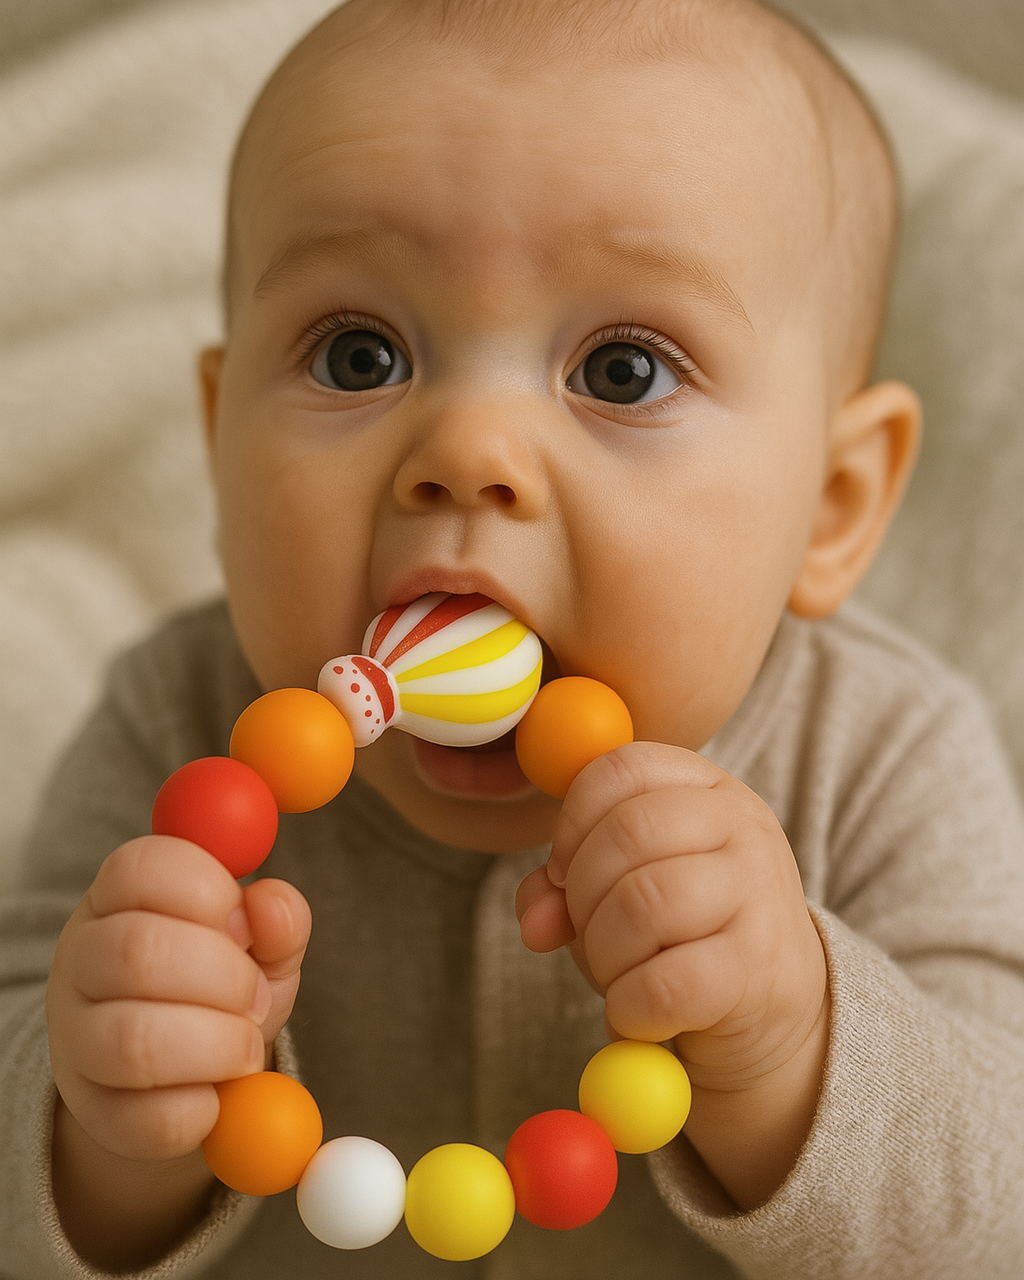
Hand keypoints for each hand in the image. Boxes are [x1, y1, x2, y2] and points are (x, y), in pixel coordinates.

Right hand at [47, 835, 310, 1165]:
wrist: (185, 1069)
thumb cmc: (222, 984)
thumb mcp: (259, 940)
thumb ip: (277, 919)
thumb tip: (272, 906)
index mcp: (119, 896)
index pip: (139, 867)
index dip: (207, 892)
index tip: (247, 927)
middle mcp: (82, 959)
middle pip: (136, 952)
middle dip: (223, 977)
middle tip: (257, 996)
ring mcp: (77, 1038)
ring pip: (135, 1040)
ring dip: (218, 1044)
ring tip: (245, 1046)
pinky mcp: (95, 1113)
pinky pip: (150, 1118)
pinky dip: (204, 1108)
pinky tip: (218, 1092)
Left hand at [516, 742, 828, 1206]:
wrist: (776, 1010)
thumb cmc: (685, 935)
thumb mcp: (626, 885)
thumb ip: (566, 883)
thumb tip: (535, 920)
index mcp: (707, 788)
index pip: (620, 769)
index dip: (571, 822)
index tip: (562, 872)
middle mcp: (742, 827)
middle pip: (627, 832)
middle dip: (581, 893)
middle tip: (585, 932)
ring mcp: (758, 895)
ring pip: (642, 905)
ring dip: (603, 953)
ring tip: (617, 974)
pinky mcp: (757, 970)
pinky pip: (663, 984)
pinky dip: (628, 1006)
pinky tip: (638, 1013)